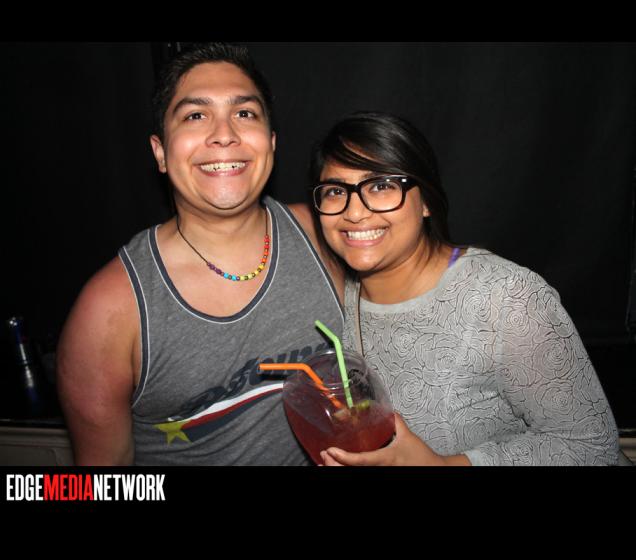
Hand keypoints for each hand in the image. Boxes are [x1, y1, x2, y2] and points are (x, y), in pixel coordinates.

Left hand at [320, 413, 470, 466]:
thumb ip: (397, 422)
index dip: (343, 457)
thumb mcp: (408, 436)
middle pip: (353, 472)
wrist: (433, 471)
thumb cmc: (422, 457)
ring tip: (327, 462)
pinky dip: (347, 470)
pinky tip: (340, 467)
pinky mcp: (382, 477)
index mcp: (386, 459)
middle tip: (324, 455)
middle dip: (334, 464)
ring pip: (355, 475)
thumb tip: (389, 411)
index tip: (331, 450)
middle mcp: (381, 470)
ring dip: (339, 469)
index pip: (361, 460)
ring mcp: (381, 475)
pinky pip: (361, 475)